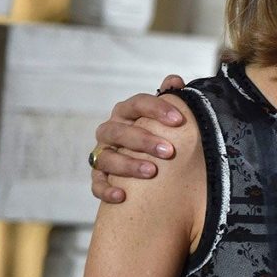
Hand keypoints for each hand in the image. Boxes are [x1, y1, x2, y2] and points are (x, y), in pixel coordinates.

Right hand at [91, 75, 186, 202]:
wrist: (144, 158)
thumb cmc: (158, 131)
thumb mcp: (166, 114)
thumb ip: (172, 96)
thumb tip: (175, 80)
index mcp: (126, 112)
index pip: (138, 104)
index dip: (157, 109)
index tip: (179, 120)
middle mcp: (111, 130)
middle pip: (119, 132)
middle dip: (144, 141)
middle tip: (169, 152)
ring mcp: (102, 152)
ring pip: (106, 157)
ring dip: (128, 165)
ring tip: (152, 172)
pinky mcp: (99, 175)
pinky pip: (96, 183)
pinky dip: (106, 189)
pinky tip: (122, 196)